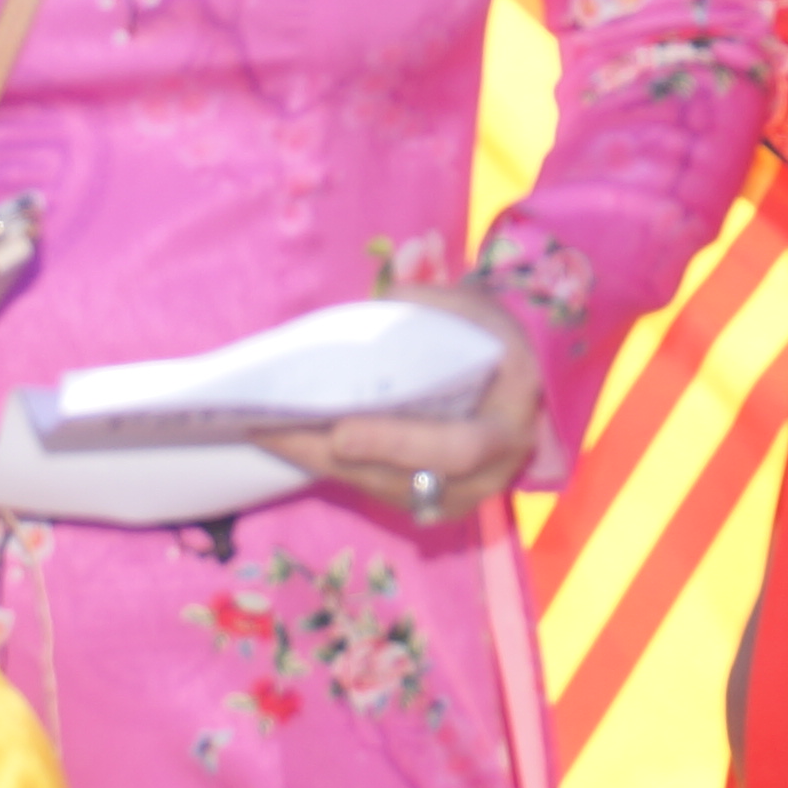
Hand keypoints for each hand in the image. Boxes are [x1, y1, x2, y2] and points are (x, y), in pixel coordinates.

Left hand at [257, 281, 547, 534]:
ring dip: (319, 462)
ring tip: (265, 429)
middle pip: (402, 479)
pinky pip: (373, 488)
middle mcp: (486, 476)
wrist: (522, 387)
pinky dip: (330, 464)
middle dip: (331, 455)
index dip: (399, 443)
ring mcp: (456, 497)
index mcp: (509, 425)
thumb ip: (437, 302)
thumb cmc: (497, 346)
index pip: (458, 448)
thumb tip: (392, 285)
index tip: (342, 433)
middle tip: (275, 429)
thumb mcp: (481, 315)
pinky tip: (287, 438)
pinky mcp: (427, 501)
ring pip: (379, 489)